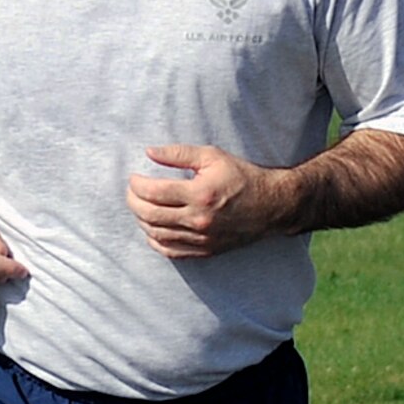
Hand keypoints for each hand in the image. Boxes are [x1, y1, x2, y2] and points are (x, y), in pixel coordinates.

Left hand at [127, 143, 282, 258]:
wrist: (272, 206)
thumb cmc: (242, 177)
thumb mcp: (213, 156)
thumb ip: (179, 154)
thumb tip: (149, 152)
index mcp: (200, 194)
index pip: (154, 192)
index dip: (136, 185)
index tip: (133, 178)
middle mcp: (199, 219)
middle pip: (150, 215)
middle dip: (133, 202)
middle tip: (132, 192)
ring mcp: (202, 238)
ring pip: (157, 235)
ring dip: (142, 221)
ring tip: (140, 207)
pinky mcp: (206, 250)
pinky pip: (171, 252)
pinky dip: (156, 242)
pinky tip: (152, 230)